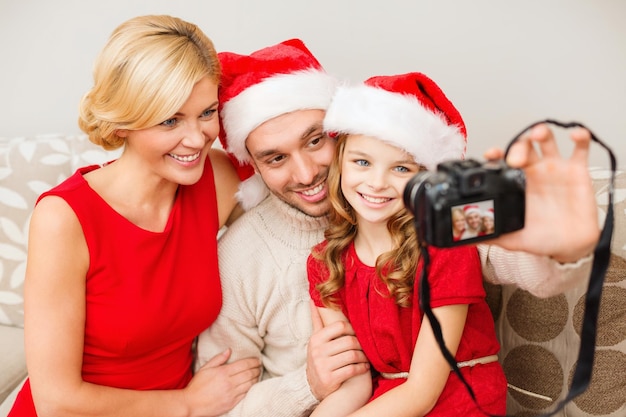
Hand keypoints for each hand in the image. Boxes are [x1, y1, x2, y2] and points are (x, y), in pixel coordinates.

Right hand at [185, 349, 260, 415]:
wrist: (191, 404)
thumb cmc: (197, 385)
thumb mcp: (205, 368)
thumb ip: (218, 359)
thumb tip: (229, 350)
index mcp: (223, 372)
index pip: (244, 365)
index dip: (253, 361)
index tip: (257, 360)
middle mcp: (229, 383)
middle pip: (249, 374)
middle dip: (257, 369)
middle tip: (260, 366)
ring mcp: (231, 394)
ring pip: (250, 384)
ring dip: (256, 378)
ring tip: (258, 374)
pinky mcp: (231, 403)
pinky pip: (245, 394)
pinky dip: (251, 388)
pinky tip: (252, 385)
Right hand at [306, 301, 368, 399]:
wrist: (311, 385)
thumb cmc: (318, 358)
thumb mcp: (315, 340)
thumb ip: (317, 321)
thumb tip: (313, 300)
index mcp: (316, 339)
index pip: (340, 326)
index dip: (353, 329)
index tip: (358, 334)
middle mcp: (317, 351)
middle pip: (349, 341)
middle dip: (361, 344)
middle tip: (366, 347)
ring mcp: (323, 366)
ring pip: (352, 355)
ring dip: (364, 357)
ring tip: (366, 357)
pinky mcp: (330, 379)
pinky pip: (352, 370)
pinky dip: (362, 368)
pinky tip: (364, 367)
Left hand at [482, 123, 599, 262]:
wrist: (570, 248)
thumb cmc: (542, 239)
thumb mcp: (512, 239)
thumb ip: (491, 236)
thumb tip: (466, 239)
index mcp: (517, 183)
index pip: (503, 161)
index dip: (496, 154)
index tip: (491, 155)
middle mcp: (534, 171)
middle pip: (522, 147)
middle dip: (517, 147)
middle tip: (515, 160)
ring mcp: (555, 169)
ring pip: (546, 141)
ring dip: (541, 132)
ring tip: (537, 135)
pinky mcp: (578, 171)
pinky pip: (581, 148)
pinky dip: (580, 137)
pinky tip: (575, 135)